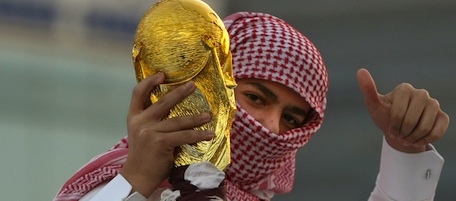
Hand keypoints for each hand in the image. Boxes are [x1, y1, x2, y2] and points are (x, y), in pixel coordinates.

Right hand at [120, 73, 214, 196]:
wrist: (138, 176)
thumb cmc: (144, 154)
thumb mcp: (141, 132)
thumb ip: (151, 119)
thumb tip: (173, 104)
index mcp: (134, 117)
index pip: (138, 93)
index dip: (150, 81)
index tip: (163, 75)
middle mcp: (140, 122)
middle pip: (163, 102)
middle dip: (180, 92)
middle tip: (193, 86)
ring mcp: (149, 132)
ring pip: (178, 120)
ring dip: (196, 118)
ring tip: (208, 116)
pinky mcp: (160, 142)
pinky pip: (184, 136)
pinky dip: (198, 135)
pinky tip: (209, 134)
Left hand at [356, 68, 448, 152]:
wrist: (399, 130)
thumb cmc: (384, 115)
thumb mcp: (373, 105)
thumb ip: (368, 89)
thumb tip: (360, 71)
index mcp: (404, 88)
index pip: (398, 113)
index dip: (393, 126)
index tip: (389, 128)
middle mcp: (421, 93)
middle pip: (411, 121)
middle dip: (402, 133)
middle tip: (398, 135)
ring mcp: (434, 104)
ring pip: (424, 128)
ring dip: (412, 138)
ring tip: (406, 138)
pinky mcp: (443, 116)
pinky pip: (436, 133)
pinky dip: (425, 141)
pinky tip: (417, 140)